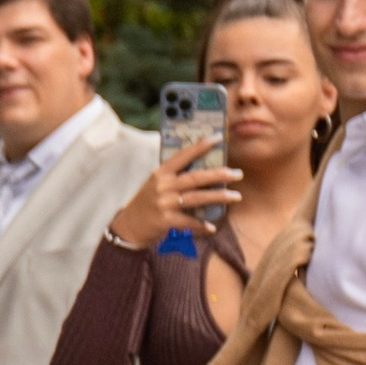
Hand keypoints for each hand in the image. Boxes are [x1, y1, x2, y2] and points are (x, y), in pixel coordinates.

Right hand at [106, 142, 239, 249]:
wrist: (128, 227)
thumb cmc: (146, 203)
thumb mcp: (155, 184)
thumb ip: (174, 177)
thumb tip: (203, 170)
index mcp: (160, 173)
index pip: (183, 155)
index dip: (200, 146)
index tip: (218, 137)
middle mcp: (163, 186)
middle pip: (196, 177)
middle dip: (219, 175)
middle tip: (237, 173)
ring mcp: (164, 203)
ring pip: (197, 198)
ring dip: (219, 197)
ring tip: (235, 196)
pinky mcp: (165, 221)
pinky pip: (189, 222)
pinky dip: (201, 225)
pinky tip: (212, 227)